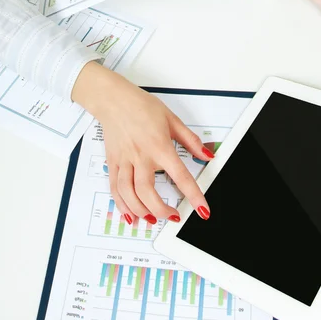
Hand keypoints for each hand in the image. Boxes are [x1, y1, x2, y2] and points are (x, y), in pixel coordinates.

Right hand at [72, 62, 212, 221]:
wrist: (114, 100)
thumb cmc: (141, 106)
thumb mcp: (172, 120)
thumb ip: (191, 141)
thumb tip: (207, 155)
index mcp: (159, 146)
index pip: (180, 176)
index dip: (193, 196)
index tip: (202, 210)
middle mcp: (140, 156)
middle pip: (148, 192)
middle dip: (161, 210)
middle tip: (173, 216)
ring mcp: (125, 161)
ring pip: (129, 194)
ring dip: (141, 211)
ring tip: (153, 219)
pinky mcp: (113, 163)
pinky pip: (115, 189)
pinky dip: (122, 205)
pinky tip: (130, 215)